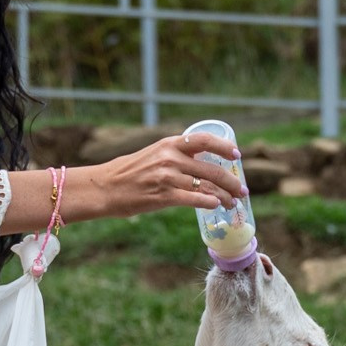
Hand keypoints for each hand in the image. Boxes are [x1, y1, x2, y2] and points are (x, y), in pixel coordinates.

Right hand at [78, 132, 243, 219]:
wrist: (104, 187)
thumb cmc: (128, 173)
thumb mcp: (153, 154)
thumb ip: (174, 156)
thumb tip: (199, 162)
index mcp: (169, 144)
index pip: (204, 139)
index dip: (224, 147)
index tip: (237, 155)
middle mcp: (170, 158)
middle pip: (212, 168)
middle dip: (232, 182)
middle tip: (242, 190)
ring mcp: (167, 177)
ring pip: (207, 186)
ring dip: (225, 196)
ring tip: (233, 204)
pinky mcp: (163, 196)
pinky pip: (194, 199)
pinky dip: (209, 202)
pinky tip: (216, 206)